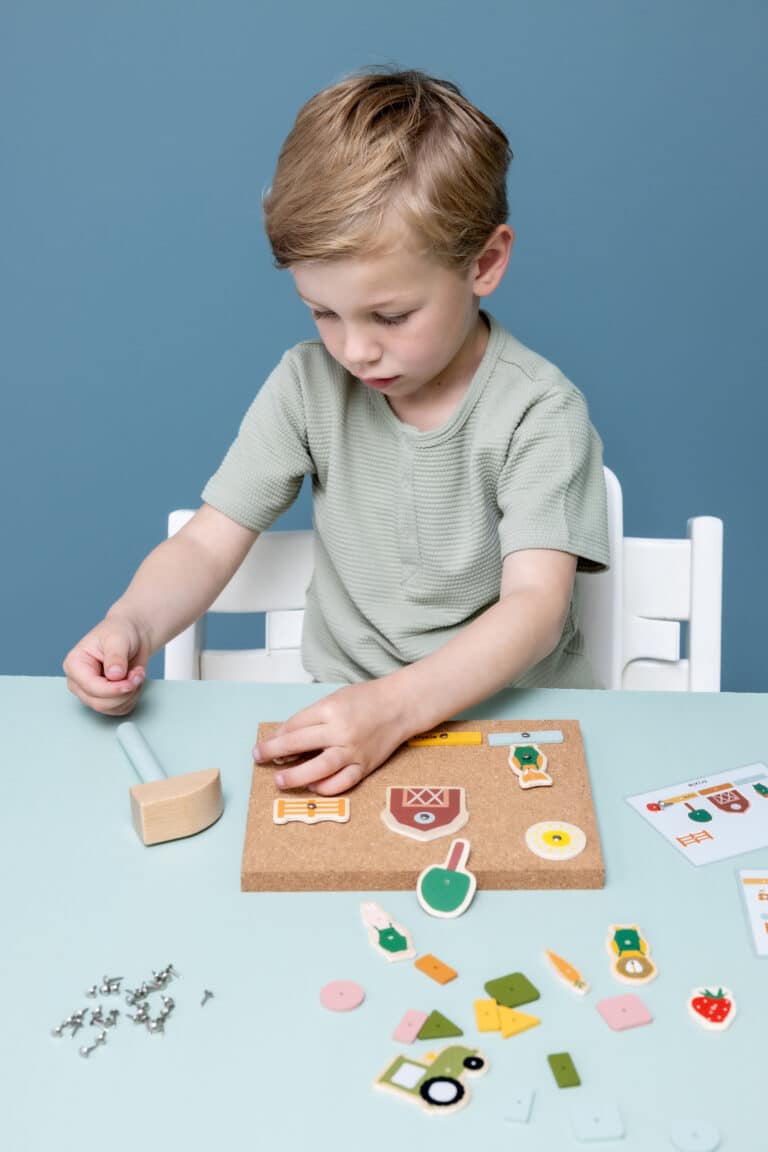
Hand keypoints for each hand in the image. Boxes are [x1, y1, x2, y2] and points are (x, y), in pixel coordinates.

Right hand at [63, 614, 149, 715]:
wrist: (133, 635)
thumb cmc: (120, 632)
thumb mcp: (118, 639)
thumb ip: (115, 656)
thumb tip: (114, 675)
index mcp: (75, 665)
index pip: (91, 687)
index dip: (113, 689)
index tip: (131, 682)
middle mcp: (80, 682)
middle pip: (100, 703)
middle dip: (124, 692)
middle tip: (137, 674)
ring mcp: (91, 692)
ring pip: (111, 708)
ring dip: (130, 694)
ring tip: (136, 674)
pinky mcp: (105, 698)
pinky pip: (120, 709)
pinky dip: (132, 697)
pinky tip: (133, 681)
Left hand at [253, 679, 409, 795]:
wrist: (400, 706)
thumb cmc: (366, 699)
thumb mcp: (334, 699)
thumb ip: (311, 717)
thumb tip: (285, 737)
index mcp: (330, 709)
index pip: (294, 725)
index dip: (274, 737)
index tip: (262, 745)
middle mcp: (340, 730)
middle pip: (299, 744)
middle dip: (274, 752)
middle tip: (259, 758)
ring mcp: (353, 750)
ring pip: (319, 768)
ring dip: (295, 776)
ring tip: (279, 781)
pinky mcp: (365, 766)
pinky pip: (342, 782)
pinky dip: (325, 787)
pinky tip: (312, 787)